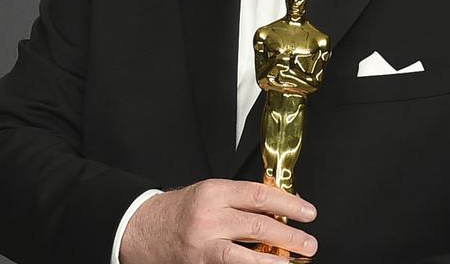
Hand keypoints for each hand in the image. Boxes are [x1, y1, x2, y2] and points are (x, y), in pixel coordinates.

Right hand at [120, 179, 318, 263]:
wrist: (141, 228)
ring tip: (293, 262)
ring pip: (244, 255)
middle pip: (256, 225)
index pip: (259, 196)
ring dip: (273, 261)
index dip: (288, 204)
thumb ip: (243, 198)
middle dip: (288, 236)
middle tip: (308, 243)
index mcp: (214, 192)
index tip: (308, 213)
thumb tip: (283, 206)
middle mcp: (208, 218)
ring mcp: (201, 245)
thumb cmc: (180, 209)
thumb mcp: (211, 192)